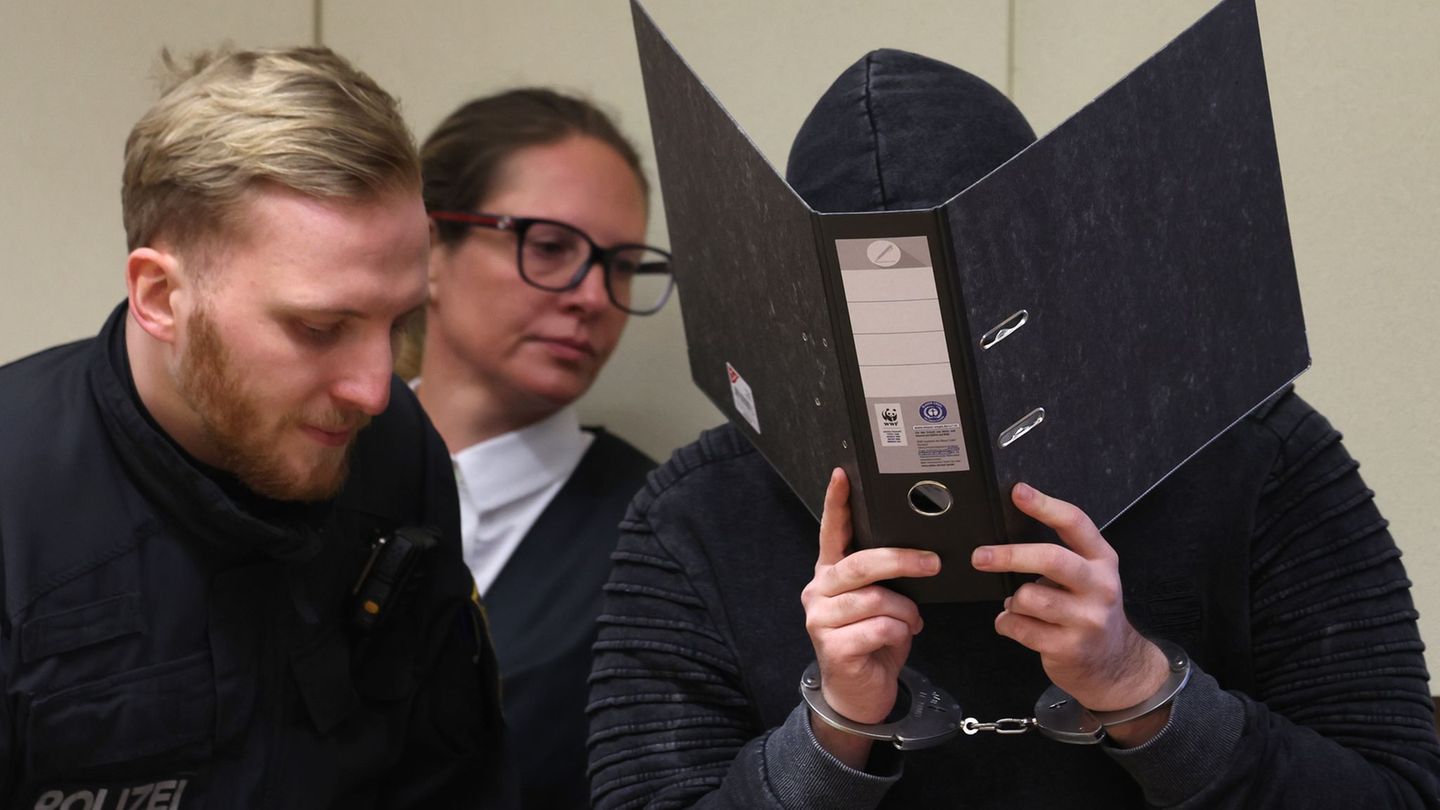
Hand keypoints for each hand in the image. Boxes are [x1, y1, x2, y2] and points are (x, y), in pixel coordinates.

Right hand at [800, 468, 938, 765]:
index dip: (837, 502)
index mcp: (830, 574)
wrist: (858, 695)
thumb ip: (883, 578)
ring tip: (912, 622)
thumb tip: (920, 553)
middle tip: (933, 563)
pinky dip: (899, 633)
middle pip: (861, 563)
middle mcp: (819, 590)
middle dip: (902, 560)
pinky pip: (880, 628)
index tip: (843, 473)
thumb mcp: (879, 603)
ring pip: (877, 599)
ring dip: (905, 612)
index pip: (832, 532)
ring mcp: (821, 619)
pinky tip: (898, 640)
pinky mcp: (833, 647)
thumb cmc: (873, 642)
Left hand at [971, 482, 1171, 745]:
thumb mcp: (1089, 578)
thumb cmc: (1089, 612)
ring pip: (1029, 597)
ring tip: (1017, 604)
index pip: (1075, 523)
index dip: (1045, 506)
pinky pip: (1020, 627)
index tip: (1018, 492)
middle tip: (980, 556)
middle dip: (1010, 555)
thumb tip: (1006, 538)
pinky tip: (1015, 624)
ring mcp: (1086, 619)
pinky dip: (1007, 623)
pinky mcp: (1068, 647)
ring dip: (1013, 601)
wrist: (1115, 665)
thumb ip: (1061, 556)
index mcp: (1102, 560)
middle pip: (1052, 559)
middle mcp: (1099, 586)